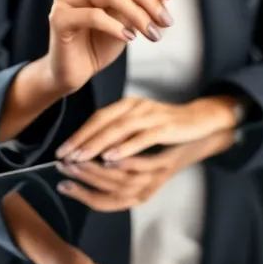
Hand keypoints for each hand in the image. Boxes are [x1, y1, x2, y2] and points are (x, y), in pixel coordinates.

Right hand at [45, 0, 175, 95]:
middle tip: (166, 22)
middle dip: (150, 0)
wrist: (77, 69)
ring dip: (139, 15)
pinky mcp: (58, 17)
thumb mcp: (129, 13)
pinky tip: (129, 38)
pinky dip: (117, 27)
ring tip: (152, 33)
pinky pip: (94, 16)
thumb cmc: (103, 39)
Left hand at [56, 95, 238, 162]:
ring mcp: (151, 115)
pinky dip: (124, 147)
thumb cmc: (167, 125)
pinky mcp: (165, 126)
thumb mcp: (139, 125)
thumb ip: (118, 132)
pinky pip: (141, 137)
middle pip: (103, 122)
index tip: (61, 151)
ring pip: (119, 129)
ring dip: (97, 144)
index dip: (78, 134)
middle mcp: (137, 106)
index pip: (97, 117)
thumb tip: (89, 149)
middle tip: (64, 157)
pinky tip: (110, 157)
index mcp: (128, 104)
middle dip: (82, 140)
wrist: (200, 120)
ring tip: (80, 158)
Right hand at [56, 132, 232, 210]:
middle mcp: (145, 191)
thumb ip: (113, 164)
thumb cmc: (163, 146)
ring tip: (79, 159)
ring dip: (97, 171)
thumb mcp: (138, 161)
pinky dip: (122, 162)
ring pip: (122, 182)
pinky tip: (108, 154)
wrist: (198, 136)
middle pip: (109, 193)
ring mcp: (156, 178)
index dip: (81, 196)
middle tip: (65, 166)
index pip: (103, 203)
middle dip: (83, 180)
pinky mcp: (165, 164)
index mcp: (136, 195)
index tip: (61, 185)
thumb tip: (79, 157)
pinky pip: (141, 167)